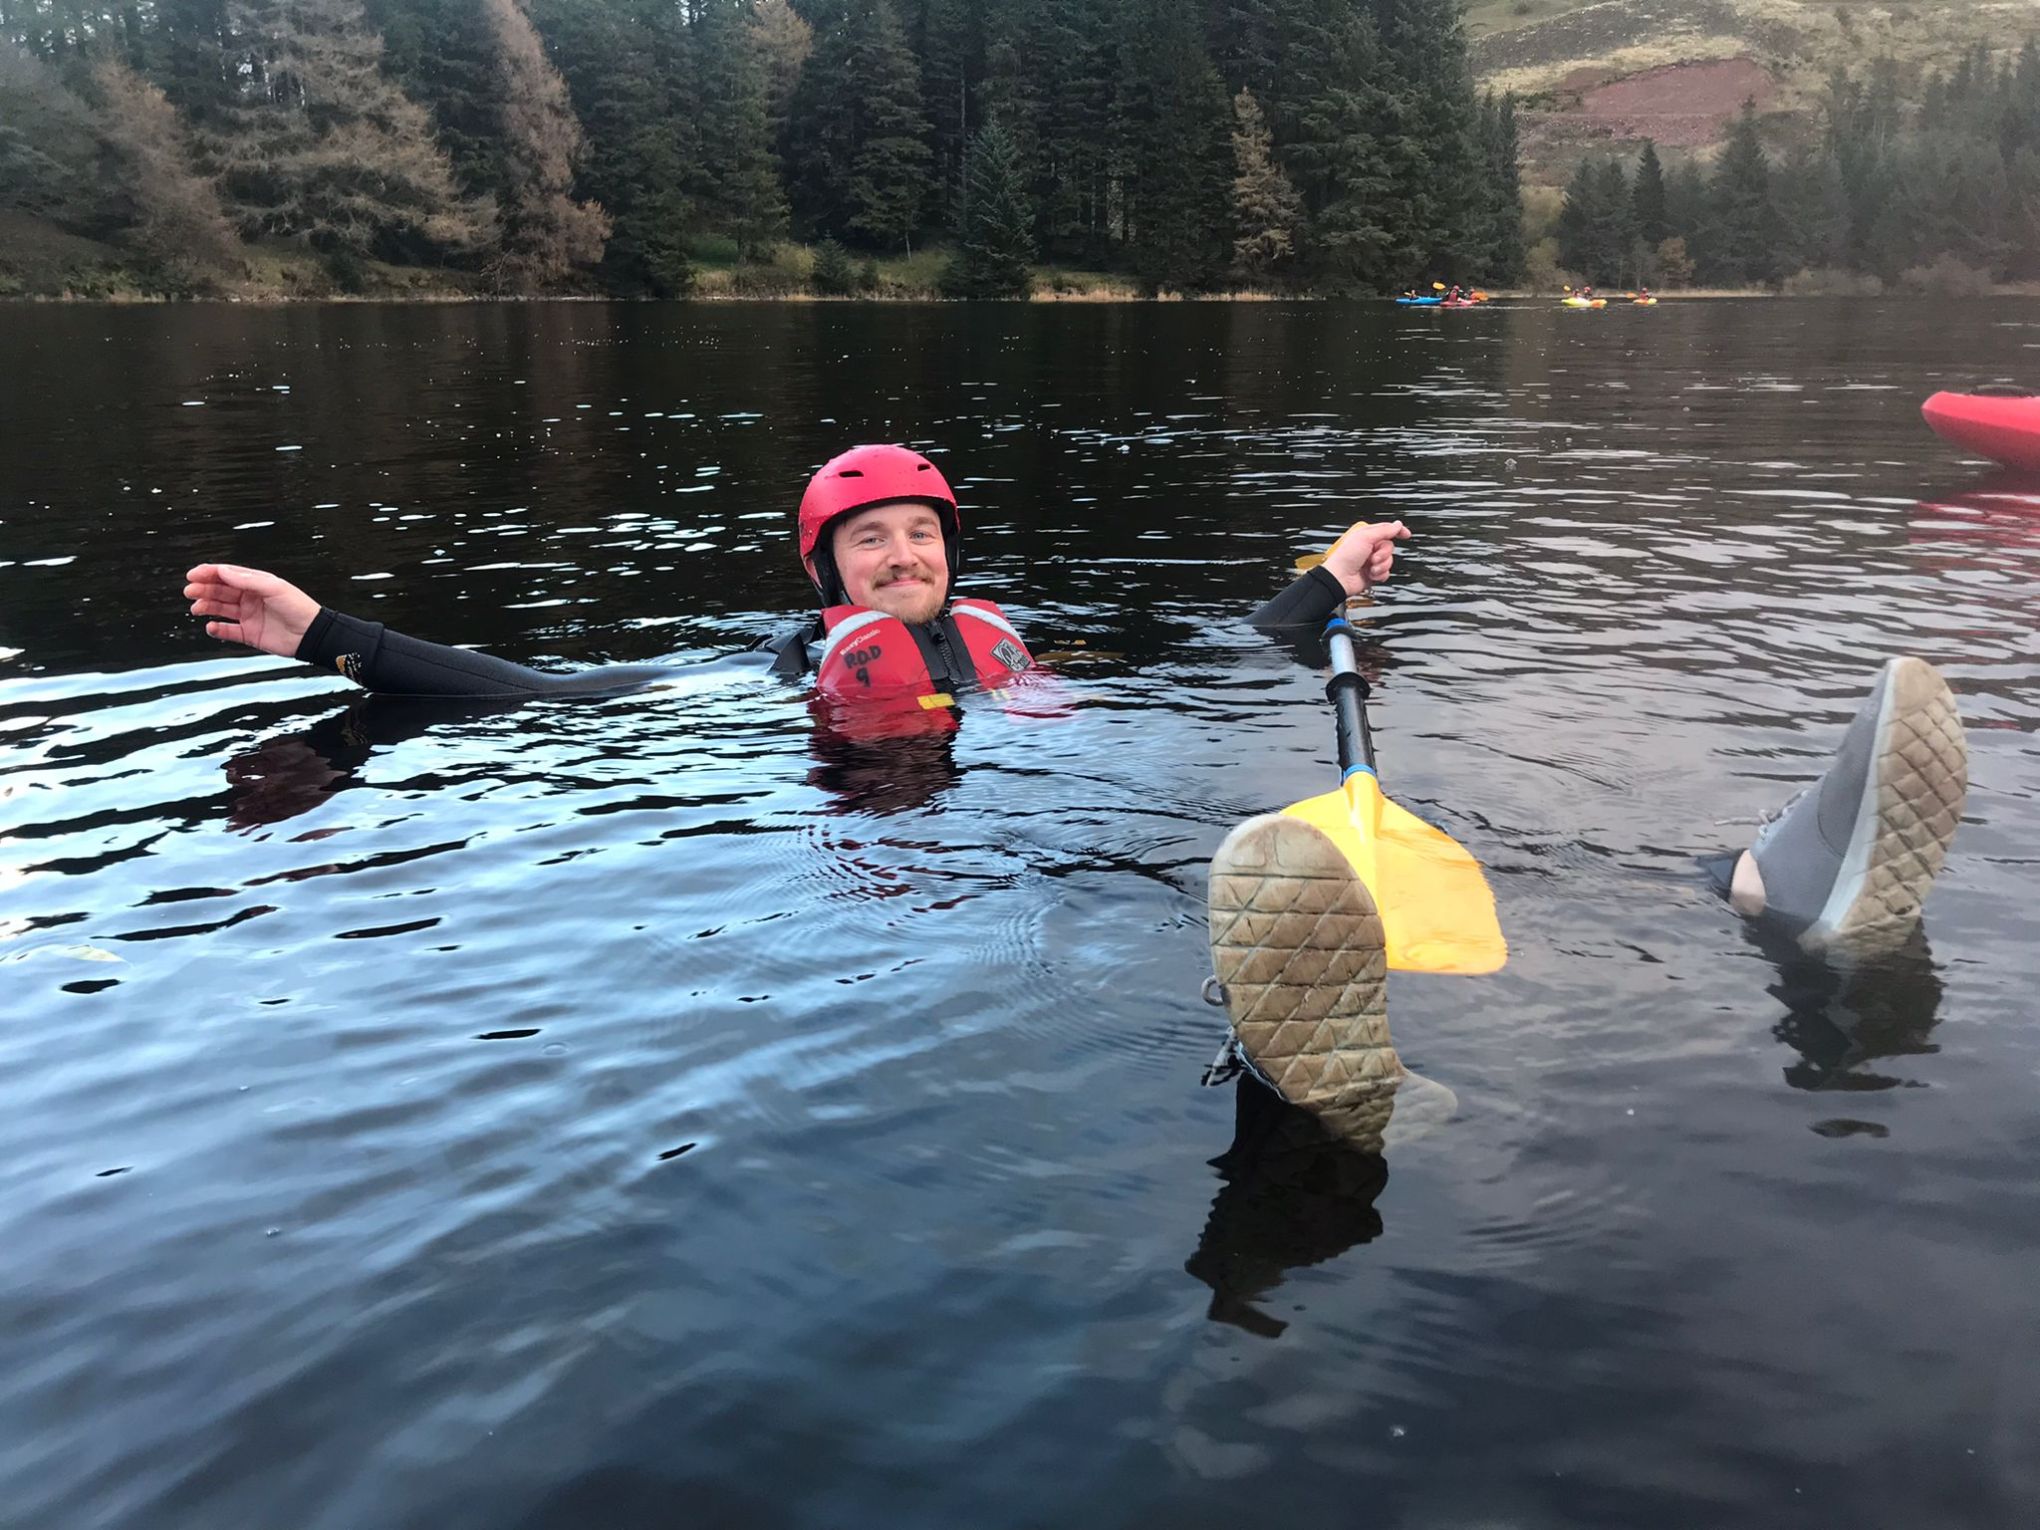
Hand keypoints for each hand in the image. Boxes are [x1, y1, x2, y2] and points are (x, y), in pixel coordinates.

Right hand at [184, 563, 318, 656]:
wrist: (312, 634)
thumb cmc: (299, 608)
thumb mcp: (274, 587)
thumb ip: (247, 579)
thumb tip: (223, 571)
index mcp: (256, 584)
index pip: (228, 575)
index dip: (210, 573)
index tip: (194, 574)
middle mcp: (251, 599)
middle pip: (221, 591)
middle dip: (204, 589)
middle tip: (190, 590)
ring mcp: (249, 616)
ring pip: (221, 609)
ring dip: (207, 607)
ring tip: (196, 608)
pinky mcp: (250, 634)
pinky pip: (229, 631)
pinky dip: (218, 629)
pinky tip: (210, 626)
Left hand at [1323, 520, 1408, 596]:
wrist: (1340, 578)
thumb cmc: (1346, 557)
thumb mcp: (1365, 537)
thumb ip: (1384, 530)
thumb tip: (1398, 524)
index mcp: (1367, 535)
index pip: (1386, 530)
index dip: (1398, 531)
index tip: (1406, 535)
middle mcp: (1370, 547)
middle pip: (1390, 547)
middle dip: (1383, 554)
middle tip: (1373, 557)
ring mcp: (1372, 561)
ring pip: (1389, 561)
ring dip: (1381, 565)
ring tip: (1370, 568)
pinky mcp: (1374, 573)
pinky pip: (1386, 573)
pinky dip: (1379, 574)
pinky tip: (1370, 575)